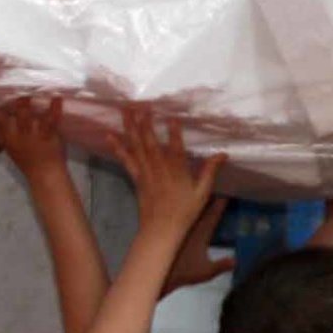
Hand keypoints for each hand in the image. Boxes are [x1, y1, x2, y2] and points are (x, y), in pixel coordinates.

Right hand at [0, 97, 67, 178]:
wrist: (44, 174)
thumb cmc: (27, 159)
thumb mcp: (7, 146)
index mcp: (6, 138)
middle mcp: (16, 135)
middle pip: (4, 117)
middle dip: (0, 103)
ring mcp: (32, 134)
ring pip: (24, 116)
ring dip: (24, 102)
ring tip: (26, 88)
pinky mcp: (47, 135)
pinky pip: (51, 120)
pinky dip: (55, 108)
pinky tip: (57, 98)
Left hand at [112, 109, 223, 244]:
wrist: (162, 229)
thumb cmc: (185, 211)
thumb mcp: (203, 192)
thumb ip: (210, 171)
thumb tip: (223, 154)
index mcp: (177, 170)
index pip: (175, 146)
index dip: (173, 131)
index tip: (171, 115)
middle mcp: (159, 168)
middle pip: (150, 141)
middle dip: (145, 121)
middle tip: (140, 103)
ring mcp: (145, 172)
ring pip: (137, 146)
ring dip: (130, 127)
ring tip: (125, 110)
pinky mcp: (136, 177)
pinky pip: (126, 159)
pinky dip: (117, 147)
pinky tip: (109, 135)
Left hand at [159, 198, 236, 295]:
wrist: (155, 272)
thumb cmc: (182, 273)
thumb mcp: (206, 272)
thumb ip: (222, 265)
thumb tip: (236, 260)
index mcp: (202, 231)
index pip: (214, 213)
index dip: (221, 202)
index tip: (226, 193)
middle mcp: (190, 224)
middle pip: (201, 205)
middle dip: (208, 195)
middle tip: (214, 187)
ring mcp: (177, 224)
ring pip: (187, 206)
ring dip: (193, 199)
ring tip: (198, 191)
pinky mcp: (164, 226)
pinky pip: (174, 211)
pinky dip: (178, 206)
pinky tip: (179, 203)